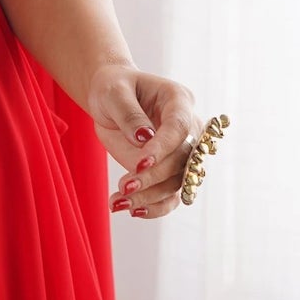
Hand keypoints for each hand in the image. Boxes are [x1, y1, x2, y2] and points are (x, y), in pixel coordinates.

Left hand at [86, 62, 200, 222]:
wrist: (111, 99)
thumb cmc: (113, 88)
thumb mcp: (113, 93)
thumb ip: (128, 114)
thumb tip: (144, 138)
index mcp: (179, 100)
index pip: (179, 127)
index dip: (163, 147)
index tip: (139, 163)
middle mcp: (188, 127)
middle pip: (181, 159)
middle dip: (153, 176)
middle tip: (124, 187)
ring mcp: (181, 151)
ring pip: (176, 182)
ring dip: (149, 196)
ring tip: (119, 202)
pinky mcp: (169, 171)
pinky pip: (170, 195)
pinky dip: (154, 207)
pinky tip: (132, 211)